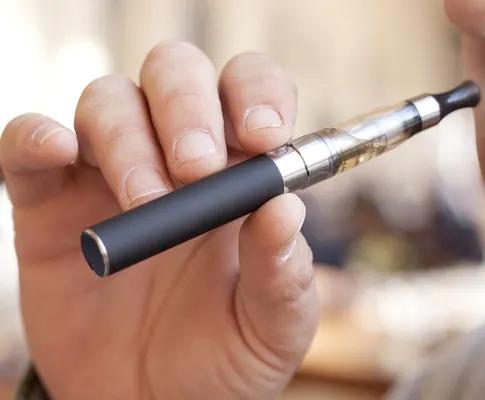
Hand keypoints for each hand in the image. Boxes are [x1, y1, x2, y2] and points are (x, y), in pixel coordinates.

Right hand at [0, 42, 317, 398]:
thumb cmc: (224, 360)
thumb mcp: (272, 328)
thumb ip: (283, 273)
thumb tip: (285, 207)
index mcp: (240, 175)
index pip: (251, 91)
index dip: (257, 95)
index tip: (263, 137)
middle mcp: (176, 157)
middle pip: (177, 74)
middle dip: (188, 107)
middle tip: (197, 168)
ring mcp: (110, 174)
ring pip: (109, 101)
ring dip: (128, 138)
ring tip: (146, 202)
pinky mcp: (49, 204)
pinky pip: (29, 146)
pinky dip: (36, 137)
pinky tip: (56, 150)